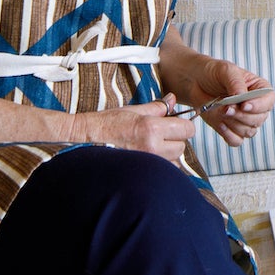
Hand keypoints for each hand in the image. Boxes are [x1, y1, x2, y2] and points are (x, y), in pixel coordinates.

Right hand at [71, 98, 194, 162]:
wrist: (87, 141)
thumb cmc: (106, 125)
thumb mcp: (133, 110)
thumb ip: (157, 107)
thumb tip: (172, 99)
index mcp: (151, 128)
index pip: (187, 129)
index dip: (183, 125)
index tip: (176, 124)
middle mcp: (153, 148)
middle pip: (182, 146)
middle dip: (174, 140)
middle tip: (160, 135)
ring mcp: (148, 163)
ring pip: (175, 161)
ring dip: (169, 154)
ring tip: (152, 147)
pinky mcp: (143, 175)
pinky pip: (164, 172)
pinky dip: (161, 166)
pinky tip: (149, 158)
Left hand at [194, 60, 274, 148]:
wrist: (195, 82)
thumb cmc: (213, 73)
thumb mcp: (225, 70)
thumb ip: (236, 82)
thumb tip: (241, 96)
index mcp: (259, 89)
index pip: (268, 101)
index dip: (259, 106)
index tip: (244, 105)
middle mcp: (255, 107)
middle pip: (259, 119)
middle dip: (242, 115)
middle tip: (226, 108)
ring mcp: (244, 120)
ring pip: (249, 131)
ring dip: (234, 124)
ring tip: (220, 111)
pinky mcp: (231, 130)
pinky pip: (236, 141)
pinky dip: (228, 135)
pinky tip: (220, 123)